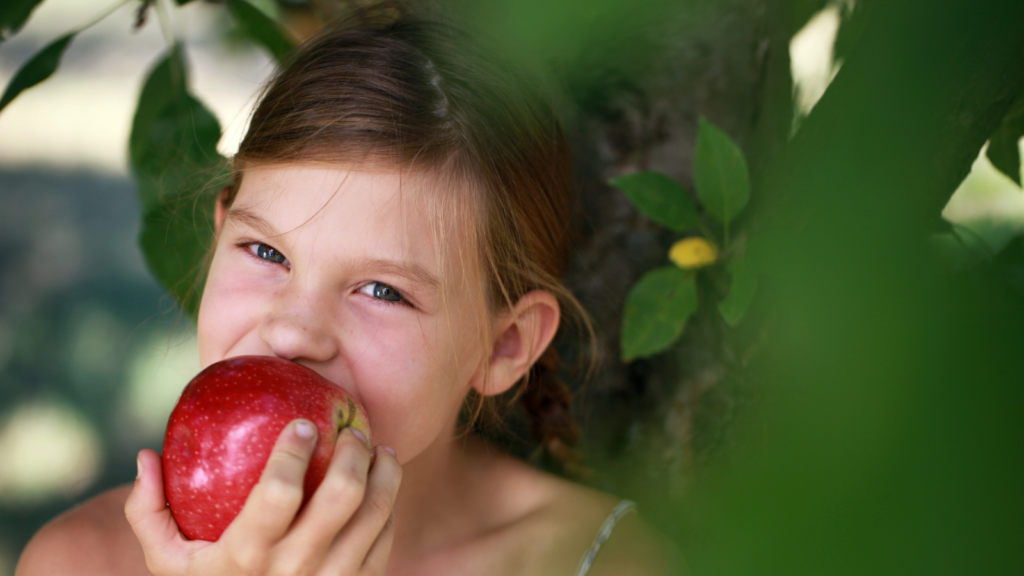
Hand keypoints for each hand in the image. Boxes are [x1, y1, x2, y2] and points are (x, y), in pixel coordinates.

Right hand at [125, 421, 401, 574]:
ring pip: (374, 512)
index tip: (302, 423)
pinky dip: (388, 503)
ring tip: (376, 447)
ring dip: (384, 470)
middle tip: (350, 430)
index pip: (278, 492)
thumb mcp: (167, 562)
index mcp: (245, 556)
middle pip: (341, 495)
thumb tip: (144, 455)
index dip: (294, 451)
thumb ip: (149, 510)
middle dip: (352, 450)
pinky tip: (382, 481)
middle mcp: (294, 570)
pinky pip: (385, 536)